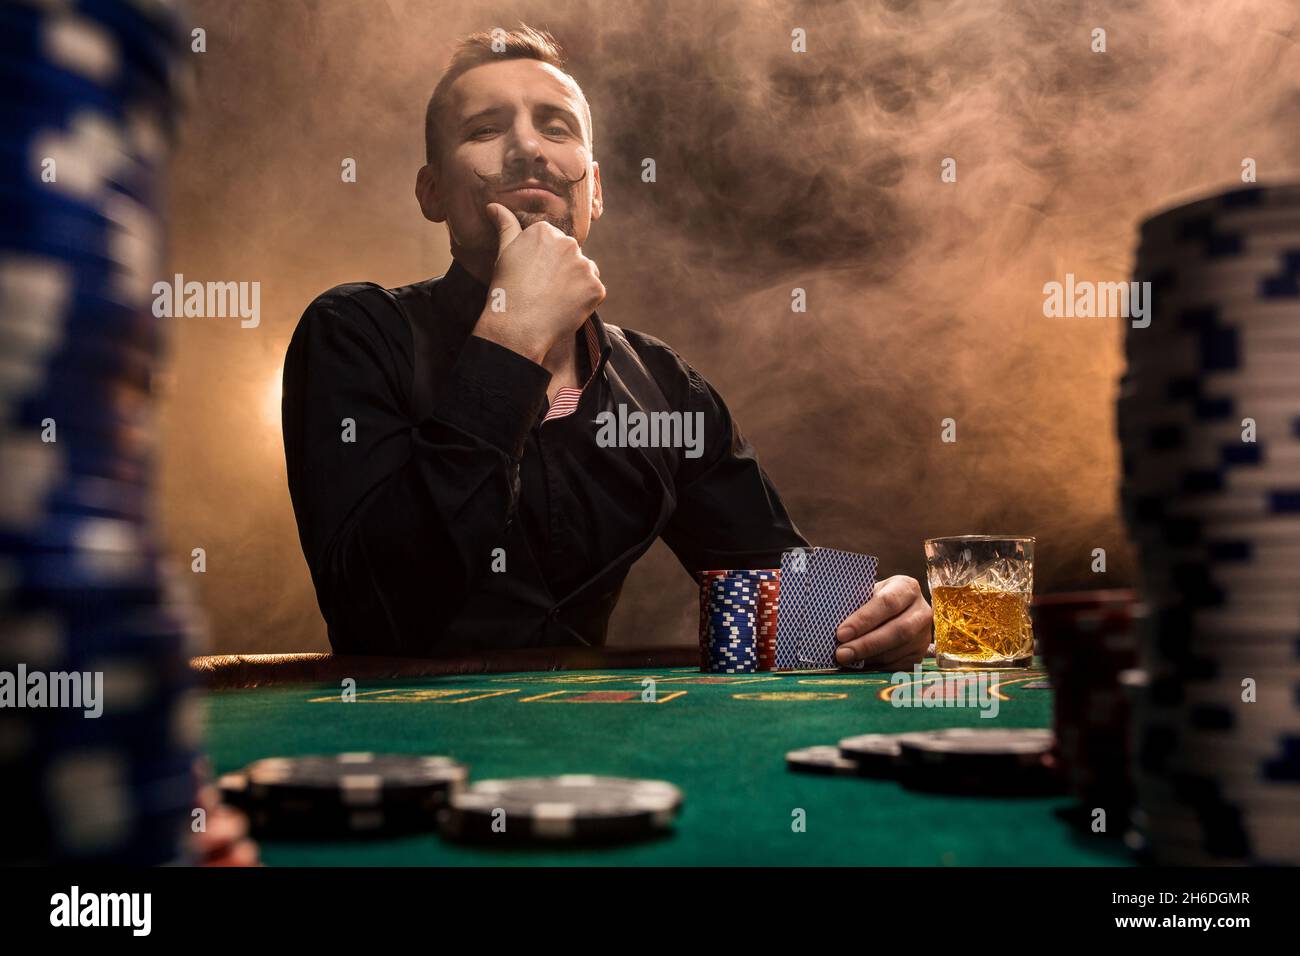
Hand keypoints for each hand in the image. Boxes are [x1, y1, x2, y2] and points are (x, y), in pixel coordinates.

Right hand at [472, 202, 604, 362]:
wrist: (517, 327)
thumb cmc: (506, 290)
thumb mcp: (504, 253)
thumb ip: (505, 226)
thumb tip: (493, 206)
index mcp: (546, 232)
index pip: (554, 243)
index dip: (544, 263)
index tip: (533, 277)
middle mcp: (569, 243)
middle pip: (571, 257)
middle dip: (561, 272)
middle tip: (542, 291)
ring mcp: (585, 266)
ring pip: (585, 273)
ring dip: (575, 285)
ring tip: (554, 300)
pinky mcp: (596, 288)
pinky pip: (594, 292)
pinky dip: (584, 302)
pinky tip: (565, 309)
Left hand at [833, 574, 931, 669]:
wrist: (898, 610)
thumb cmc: (875, 600)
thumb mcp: (868, 593)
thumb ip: (856, 605)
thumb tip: (832, 625)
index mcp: (907, 588)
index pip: (887, 603)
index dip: (864, 619)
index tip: (841, 633)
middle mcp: (922, 611)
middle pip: (897, 631)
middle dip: (866, 644)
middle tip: (842, 653)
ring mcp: (924, 635)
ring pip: (897, 651)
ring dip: (869, 659)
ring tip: (846, 660)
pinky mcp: (920, 654)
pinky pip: (898, 666)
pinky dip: (876, 667)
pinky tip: (859, 666)